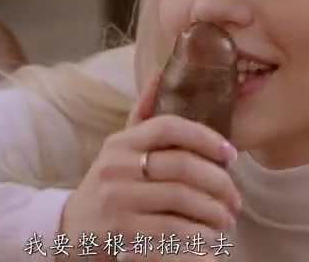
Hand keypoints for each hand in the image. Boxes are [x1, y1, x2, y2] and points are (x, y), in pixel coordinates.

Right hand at [59, 75, 239, 260]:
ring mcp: (117, 199)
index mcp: (121, 142)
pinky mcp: (122, 230)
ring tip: (226, 219)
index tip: (231, 154)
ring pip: (181, 199)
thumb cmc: (110, 183)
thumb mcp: (120, 148)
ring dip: (213, 211)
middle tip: (235, 198)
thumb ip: (143, 114)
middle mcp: (116, 167)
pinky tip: (209, 237)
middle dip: (219, 182)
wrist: (73, 229)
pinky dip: (198, 234)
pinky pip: (172, 229)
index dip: (205, 137)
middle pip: (182, 166)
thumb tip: (161, 71)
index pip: (168, 126)